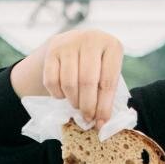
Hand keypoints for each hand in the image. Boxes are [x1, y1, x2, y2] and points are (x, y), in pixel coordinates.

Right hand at [10, 28, 125, 127]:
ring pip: (69, 82)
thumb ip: (106, 94)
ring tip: (76, 105)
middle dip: (87, 106)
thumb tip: (101, 124)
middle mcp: (91, 39)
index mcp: (112, 46)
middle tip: (86, 118)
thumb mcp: (107, 72)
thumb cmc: (96, 65)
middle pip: (87, 82)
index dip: (104, 106)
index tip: (100, 123)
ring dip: (72, 100)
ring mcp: (70, 42)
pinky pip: (52, 80)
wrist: (74, 44)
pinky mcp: (52, 48)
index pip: (108, 82)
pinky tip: (63, 95)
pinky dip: (57, 94)